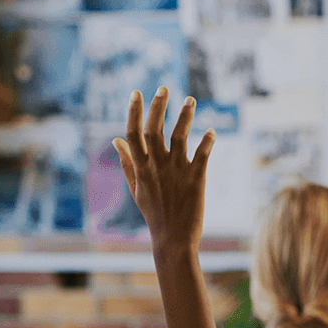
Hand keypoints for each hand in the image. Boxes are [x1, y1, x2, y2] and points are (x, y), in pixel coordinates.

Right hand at [113, 86, 214, 249]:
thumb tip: (116, 139)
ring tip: (191, 100)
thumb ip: (127, 162)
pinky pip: (202, 154)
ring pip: (179, 136)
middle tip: (165, 88)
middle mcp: (157, 166)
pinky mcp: (196, 179)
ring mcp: (176, 171)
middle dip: (158, 106)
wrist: (173, 240)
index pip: (133, 132)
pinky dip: (207, 141)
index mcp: (141, 167)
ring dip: (185, 116)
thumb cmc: (154, 214)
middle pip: (154, 128)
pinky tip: (212, 131)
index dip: (133, 111)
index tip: (136, 92)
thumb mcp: (136, 188)